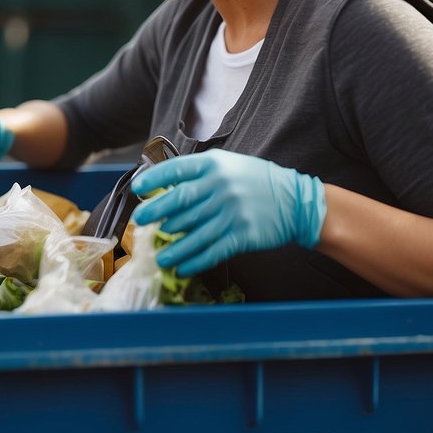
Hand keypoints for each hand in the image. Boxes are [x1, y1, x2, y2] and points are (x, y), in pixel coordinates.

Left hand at [130, 148, 326, 276]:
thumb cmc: (255, 181)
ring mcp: (231, 211)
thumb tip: (163, 188)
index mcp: (214, 165)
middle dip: (156, 212)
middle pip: (180, 201)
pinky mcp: (242, 234)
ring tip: (160, 256)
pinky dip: (194, 261)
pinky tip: (181, 268)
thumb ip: (198, 174)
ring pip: (194, 231)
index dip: (154, 179)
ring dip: (173, 246)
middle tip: (139, 221)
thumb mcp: (227, 165)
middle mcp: (221, 187)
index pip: (177, 169)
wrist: (295, 200)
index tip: (138, 188)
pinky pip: (212, 250)